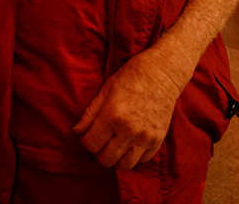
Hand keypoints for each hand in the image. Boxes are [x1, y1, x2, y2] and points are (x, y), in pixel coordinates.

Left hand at [73, 48, 186, 169]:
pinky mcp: (158, 139)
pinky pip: (142, 160)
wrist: (162, 73)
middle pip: (106, 159)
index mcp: (113, 115)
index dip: (86, 140)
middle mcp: (129, 130)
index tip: (89, 133)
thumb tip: (76, 131)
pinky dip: (134, 155)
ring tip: (116, 143)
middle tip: (102, 138)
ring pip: (124, 165)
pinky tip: (131, 142)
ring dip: (117, 157)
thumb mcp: (106, 90)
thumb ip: (90, 113)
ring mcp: (146, 137)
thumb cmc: (131, 77)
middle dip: (99, 150)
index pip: (91, 144)